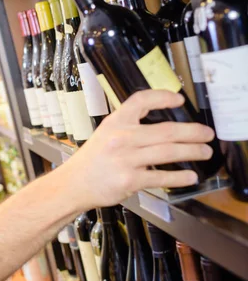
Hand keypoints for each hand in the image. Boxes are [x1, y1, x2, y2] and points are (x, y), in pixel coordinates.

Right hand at [52, 90, 214, 206]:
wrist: (73, 183)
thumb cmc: (92, 160)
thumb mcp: (105, 133)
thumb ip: (128, 126)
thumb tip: (161, 126)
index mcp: (115, 122)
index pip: (140, 101)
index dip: (162, 97)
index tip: (178, 99)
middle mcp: (121, 138)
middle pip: (166, 130)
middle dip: (192, 132)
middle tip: (207, 134)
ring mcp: (125, 160)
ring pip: (168, 152)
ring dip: (192, 152)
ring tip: (204, 152)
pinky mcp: (129, 180)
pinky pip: (161, 177)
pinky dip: (180, 177)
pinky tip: (190, 176)